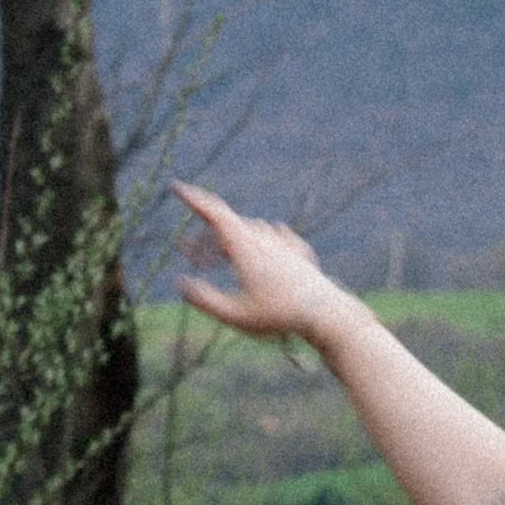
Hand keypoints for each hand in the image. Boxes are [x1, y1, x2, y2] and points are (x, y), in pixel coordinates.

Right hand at [173, 181, 362, 349]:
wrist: (327, 315)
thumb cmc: (281, 317)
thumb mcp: (237, 316)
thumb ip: (206, 301)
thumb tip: (182, 285)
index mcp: (245, 246)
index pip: (214, 213)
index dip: (193, 199)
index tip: (176, 188)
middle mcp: (264, 238)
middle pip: (227, 227)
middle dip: (206, 239)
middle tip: (190, 255)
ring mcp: (283, 244)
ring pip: (249, 231)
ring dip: (231, 241)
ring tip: (221, 258)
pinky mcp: (299, 254)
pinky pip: (274, 238)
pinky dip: (260, 242)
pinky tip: (264, 244)